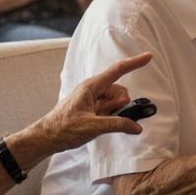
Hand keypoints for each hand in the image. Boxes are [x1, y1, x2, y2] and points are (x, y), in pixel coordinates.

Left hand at [28, 53, 152, 154]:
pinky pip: (109, 108)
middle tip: (101, 117)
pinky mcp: (92, 107)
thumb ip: (117, 124)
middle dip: (118, 106)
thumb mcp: (93, 127)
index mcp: (91, 86)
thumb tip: (137, 126)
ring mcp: (93, 98)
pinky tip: (97, 123)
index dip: (134, 63)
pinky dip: (109, 116)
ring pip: (116, 101)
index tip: (149, 56)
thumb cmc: (63, 128)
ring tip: (96, 122)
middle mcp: (93, 89)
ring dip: (112, 113)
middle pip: (120, 91)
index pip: (118, 70)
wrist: (46, 137)